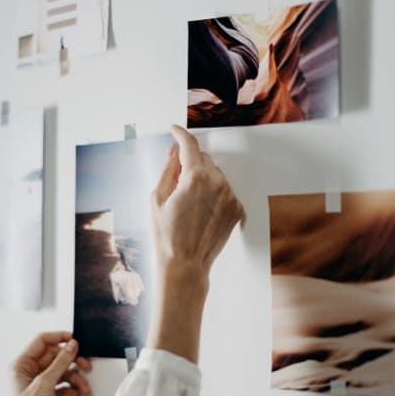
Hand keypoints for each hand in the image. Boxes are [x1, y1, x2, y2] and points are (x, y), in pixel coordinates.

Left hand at [0, 332, 91, 395]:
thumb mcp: (45, 384)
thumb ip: (60, 362)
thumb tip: (72, 345)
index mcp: (21, 365)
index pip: (42, 341)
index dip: (59, 338)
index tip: (76, 339)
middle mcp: (29, 373)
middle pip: (56, 357)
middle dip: (73, 363)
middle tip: (86, 366)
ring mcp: (39, 385)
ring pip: (63, 373)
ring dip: (76, 380)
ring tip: (84, 390)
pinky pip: (64, 387)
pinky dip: (72, 392)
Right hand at [147, 126, 243, 362]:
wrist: (186, 265)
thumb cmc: (167, 236)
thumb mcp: (157, 198)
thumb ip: (167, 170)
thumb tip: (173, 153)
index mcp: (195, 178)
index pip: (189, 144)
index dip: (179, 134)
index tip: (174, 130)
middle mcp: (218, 184)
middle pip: (204, 159)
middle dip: (190, 163)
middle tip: (176, 181)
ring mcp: (230, 197)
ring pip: (216, 175)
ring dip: (203, 179)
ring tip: (189, 203)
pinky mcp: (237, 210)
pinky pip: (225, 191)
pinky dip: (214, 194)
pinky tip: (201, 211)